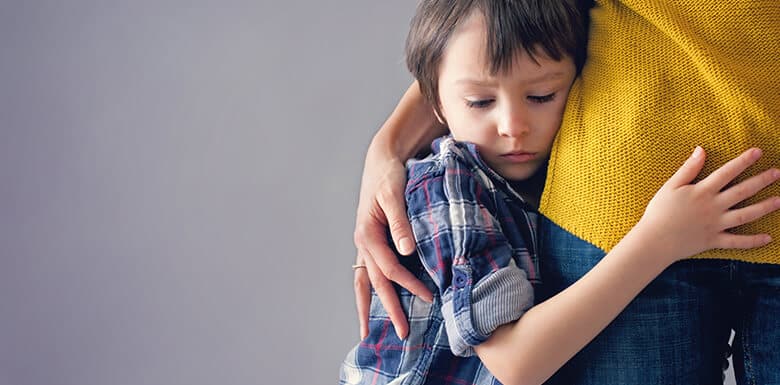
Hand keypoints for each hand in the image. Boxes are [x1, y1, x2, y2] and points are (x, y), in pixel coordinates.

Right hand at [353, 144, 432, 339]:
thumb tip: (406, 250)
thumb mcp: (394, 195)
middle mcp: (363, 243)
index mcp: (367, 234)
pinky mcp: (372, 243)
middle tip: (402, 334)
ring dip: (369, 307)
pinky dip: (371, 290)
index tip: (429, 297)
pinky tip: (375, 305)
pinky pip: (369, 272)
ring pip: (365, 282)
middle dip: (388, 309)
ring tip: (369, 332)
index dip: (408, 284)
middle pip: (374, 283)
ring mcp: (365, 245)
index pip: (389, 268)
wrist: (381, 160)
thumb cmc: (389, 175)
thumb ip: (400, 222)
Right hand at [637, 147, 779, 262]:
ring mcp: (715, 224)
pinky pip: (737, 241)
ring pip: (745, 215)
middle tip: (777, 173)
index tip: (758, 151)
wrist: (654, 241)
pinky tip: (768, 238)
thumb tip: (701, 149)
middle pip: (742, 191)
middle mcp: (713, 207)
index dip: (743, 161)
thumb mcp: (670, 186)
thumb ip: (688, 168)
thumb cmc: (658, 212)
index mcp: (702, 191)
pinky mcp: (714, 240)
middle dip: (761, 181)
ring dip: (765, 207)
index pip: (727, 172)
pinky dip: (753, 241)